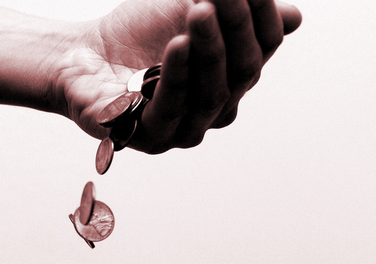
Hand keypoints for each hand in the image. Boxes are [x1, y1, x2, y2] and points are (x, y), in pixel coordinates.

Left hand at [52, 0, 301, 152]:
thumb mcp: (189, 9)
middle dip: (236, 27)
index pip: (261, 48)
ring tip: (200, 11)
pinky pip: (169, 111)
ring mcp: (182, 129)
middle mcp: (214, 109)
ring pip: (211, 95)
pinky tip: (177, 45)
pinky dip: (176, 77)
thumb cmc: (137, 33)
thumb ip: (233, 10)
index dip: (261, 15)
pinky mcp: (147, 139)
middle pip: (241, 72)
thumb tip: (294, 18)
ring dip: (209, 50)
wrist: (81, 54)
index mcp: (231, 78)